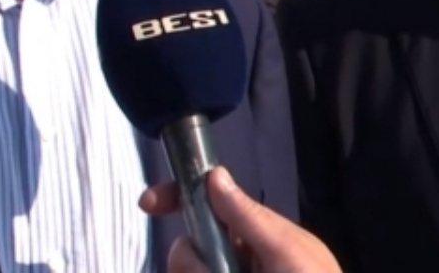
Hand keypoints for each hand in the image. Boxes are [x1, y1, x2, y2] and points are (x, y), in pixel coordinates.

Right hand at [139, 166, 339, 272]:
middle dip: (194, 264)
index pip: (209, 208)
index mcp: (258, 240)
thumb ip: (251, 219)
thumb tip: (214, 175)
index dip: (177, 199)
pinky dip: (196, 272)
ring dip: (198, 271)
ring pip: (186, 270)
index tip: (149, 204)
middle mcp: (236, 264)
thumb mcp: (290, 255)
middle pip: (186, 251)